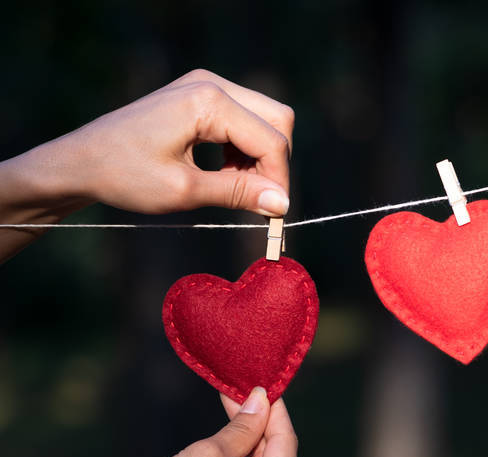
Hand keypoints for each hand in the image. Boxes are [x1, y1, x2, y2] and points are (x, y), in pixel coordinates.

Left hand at [0, 69, 293, 260]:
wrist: (83, 160)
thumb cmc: (126, 175)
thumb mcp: (185, 191)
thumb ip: (237, 193)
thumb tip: (281, 205)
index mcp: (209, 101)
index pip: (271, 140)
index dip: (279, 181)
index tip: (275, 218)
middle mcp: (212, 84)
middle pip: (277, 120)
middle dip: (275, 165)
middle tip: (261, 203)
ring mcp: (206, 86)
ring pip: (264, 120)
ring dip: (259, 159)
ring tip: (238, 192)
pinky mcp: (199, 96)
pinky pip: (243, 120)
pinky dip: (244, 151)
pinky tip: (225, 175)